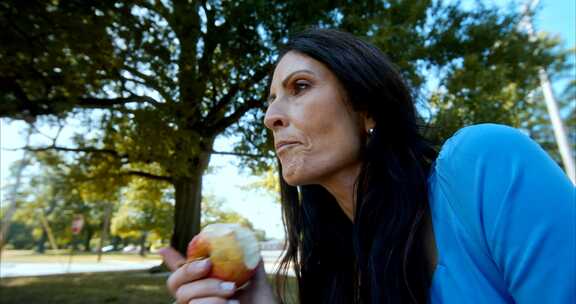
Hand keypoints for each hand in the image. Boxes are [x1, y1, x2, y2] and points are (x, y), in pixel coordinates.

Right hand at [159, 246, 276, 303]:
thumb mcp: (256, 280)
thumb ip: (249, 261)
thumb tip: (246, 240)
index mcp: (205, 286)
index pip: (182, 273)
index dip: (171, 261)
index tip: (163, 248)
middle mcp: (195, 299)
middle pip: (175, 282)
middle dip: (190, 270)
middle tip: (209, 264)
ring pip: (186, 296)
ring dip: (210, 289)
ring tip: (233, 288)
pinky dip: (215, 303)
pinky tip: (233, 303)